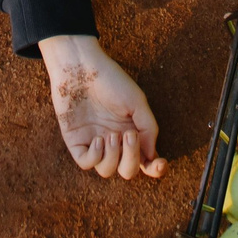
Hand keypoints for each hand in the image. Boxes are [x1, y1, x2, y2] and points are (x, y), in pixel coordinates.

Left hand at [39, 34, 165, 179]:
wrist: (81, 67)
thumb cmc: (112, 80)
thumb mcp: (137, 102)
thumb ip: (148, 129)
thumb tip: (152, 156)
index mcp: (131, 133)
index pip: (145, 160)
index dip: (155, 169)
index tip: (161, 164)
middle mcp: (114, 142)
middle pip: (127, 170)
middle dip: (131, 159)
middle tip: (130, 135)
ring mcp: (94, 143)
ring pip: (106, 170)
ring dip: (113, 156)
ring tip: (111, 134)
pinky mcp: (76, 142)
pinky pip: (87, 163)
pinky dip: (95, 156)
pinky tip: (98, 139)